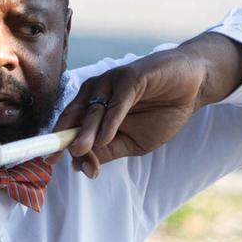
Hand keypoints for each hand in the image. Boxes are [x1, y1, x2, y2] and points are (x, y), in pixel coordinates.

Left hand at [46, 33, 241, 177]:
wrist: (192, 87)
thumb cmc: (160, 112)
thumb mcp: (132, 142)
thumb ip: (108, 151)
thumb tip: (81, 165)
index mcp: (92, 107)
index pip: (69, 126)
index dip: (58, 145)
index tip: (48, 164)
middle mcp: (96, 92)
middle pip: (75, 118)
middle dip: (66, 141)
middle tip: (57, 161)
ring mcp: (112, 82)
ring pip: (93, 110)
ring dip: (86, 133)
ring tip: (80, 151)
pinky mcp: (131, 77)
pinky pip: (117, 101)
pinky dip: (111, 120)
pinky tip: (107, 137)